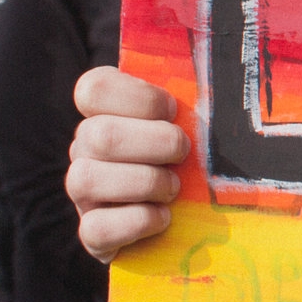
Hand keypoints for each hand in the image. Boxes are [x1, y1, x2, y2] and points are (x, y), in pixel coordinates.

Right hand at [67, 67, 188, 262]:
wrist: (197, 222)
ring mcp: (84, 193)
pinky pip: (97, 228)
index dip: (138, 98)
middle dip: (156, 143)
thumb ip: (197, 96)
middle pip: (98, 134)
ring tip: (174, 188)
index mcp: (108, 113)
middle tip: (184, 154)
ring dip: (145, 182)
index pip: (94, 88)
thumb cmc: (200, 160)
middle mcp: (86, 149)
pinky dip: (138, 222)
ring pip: (86, 179)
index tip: (173, 110)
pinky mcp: (93, 235)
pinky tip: (164, 218)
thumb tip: (217, 67)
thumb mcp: (201, 124)